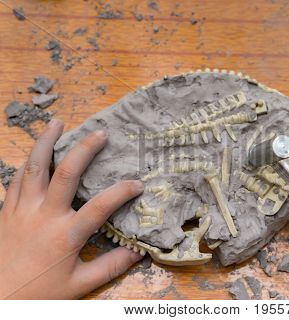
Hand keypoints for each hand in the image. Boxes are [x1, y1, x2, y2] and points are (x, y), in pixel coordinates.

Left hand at [0, 119, 143, 298]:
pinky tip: (33, 153)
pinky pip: (15, 179)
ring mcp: (22, 210)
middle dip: (84, 149)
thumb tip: (138, 252)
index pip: (100, 207)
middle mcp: (44, 215)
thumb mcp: (80, 285)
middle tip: (100, 133)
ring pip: (33, 167)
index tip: (138, 183)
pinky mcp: (6, 211)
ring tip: (56, 123)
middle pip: (65, 173)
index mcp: (66, 234)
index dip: (122, 192)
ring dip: (46, 142)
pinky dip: (26, 162)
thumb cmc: (39, 293)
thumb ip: (111, 266)